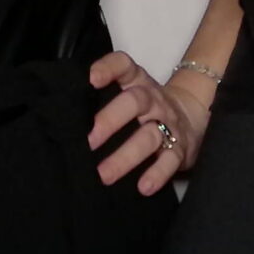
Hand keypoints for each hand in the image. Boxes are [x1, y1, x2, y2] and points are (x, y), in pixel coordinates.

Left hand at [86, 51, 209, 194]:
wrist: (192, 118)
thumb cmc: (146, 108)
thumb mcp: (130, 93)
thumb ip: (103, 98)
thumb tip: (62, 116)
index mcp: (137, 82)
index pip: (125, 66)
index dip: (109, 68)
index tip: (91, 78)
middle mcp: (153, 100)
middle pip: (135, 102)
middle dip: (111, 120)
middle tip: (89, 141)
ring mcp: (168, 124)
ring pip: (148, 136)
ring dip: (125, 157)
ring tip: (104, 174)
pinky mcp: (180, 149)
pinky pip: (170, 161)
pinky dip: (157, 174)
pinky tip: (143, 186)